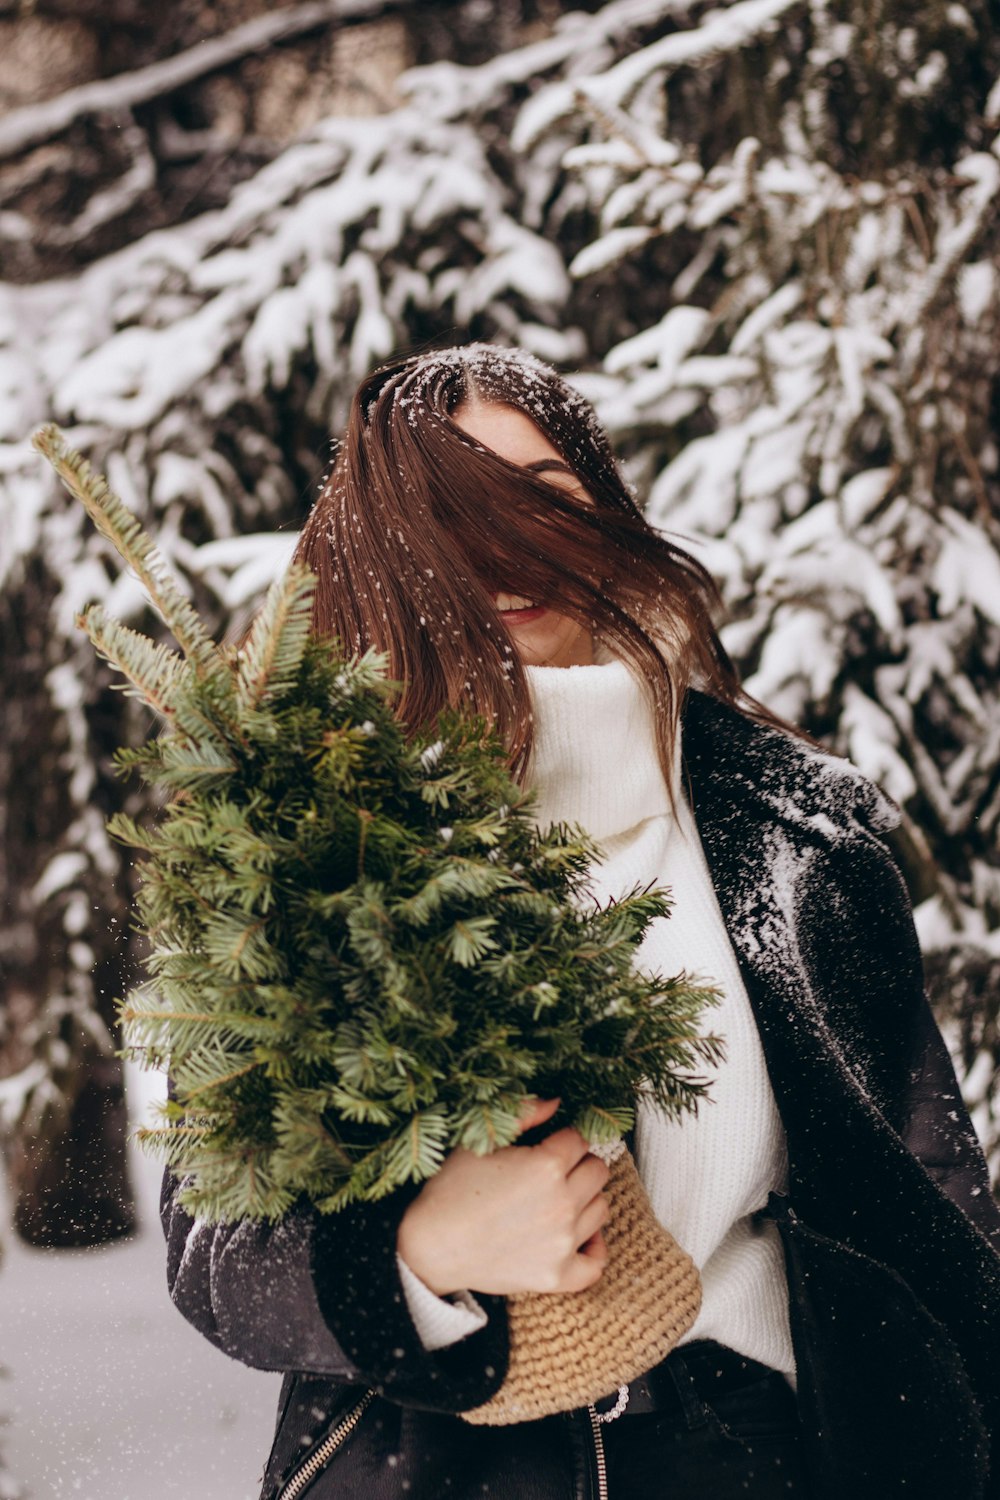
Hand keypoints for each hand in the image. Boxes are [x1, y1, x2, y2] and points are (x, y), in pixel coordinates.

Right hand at [396, 1097, 609, 1297]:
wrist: (431, 1246)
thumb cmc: (452, 1189)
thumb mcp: (482, 1142)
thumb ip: (524, 1114)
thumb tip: (556, 1102)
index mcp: (546, 1166)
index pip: (579, 1139)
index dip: (563, 1138)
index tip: (548, 1145)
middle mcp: (562, 1204)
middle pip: (597, 1171)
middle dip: (578, 1164)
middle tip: (552, 1171)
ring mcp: (563, 1243)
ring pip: (600, 1208)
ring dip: (585, 1199)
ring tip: (558, 1199)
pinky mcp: (557, 1275)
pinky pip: (596, 1263)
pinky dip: (594, 1248)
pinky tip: (582, 1236)